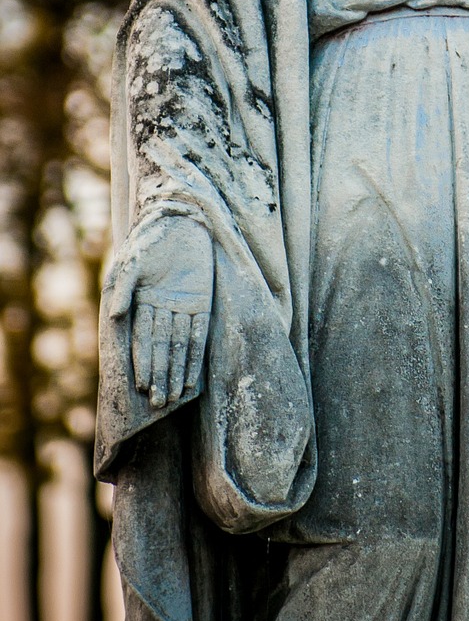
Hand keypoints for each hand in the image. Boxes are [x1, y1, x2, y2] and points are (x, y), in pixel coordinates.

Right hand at [105, 214, 213, 408]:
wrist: (180, 218)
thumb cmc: (151, 237)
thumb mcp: (133, 260)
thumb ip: (124, 289)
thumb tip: (114, 317)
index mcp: (142, 302)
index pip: (143, 339)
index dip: (144, 363)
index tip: (144, 386)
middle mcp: (162, 309)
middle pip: (162, 349)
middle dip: (161, 375)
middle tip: (161, 403)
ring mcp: (183, 307)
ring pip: (181, 346)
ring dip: (179, 371)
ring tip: (177, 397)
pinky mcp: (202, 301)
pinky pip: (200, 332)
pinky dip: (197, 354)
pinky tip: (194, 375)